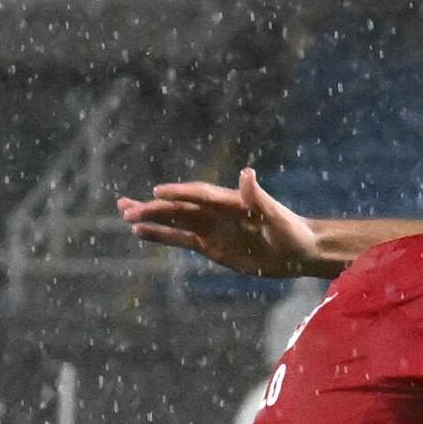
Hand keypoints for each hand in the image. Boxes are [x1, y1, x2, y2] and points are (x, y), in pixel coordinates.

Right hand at [117, 168, 320, 278]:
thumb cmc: (290, 230)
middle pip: (179, 207)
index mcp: (229, 201)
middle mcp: (215, 212)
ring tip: (125, 214)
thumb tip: (247, 173)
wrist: (297, 250)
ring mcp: (210, 228)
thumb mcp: (276, 215)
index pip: (199, 195)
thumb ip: (258, 197)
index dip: (180, 193)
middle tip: (126, 207)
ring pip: (174, 221)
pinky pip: (180, 239)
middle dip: (153, 208)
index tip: (158, 192)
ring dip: (150, 218)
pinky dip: (161, 236)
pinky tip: (140, 233)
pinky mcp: (209, 246)